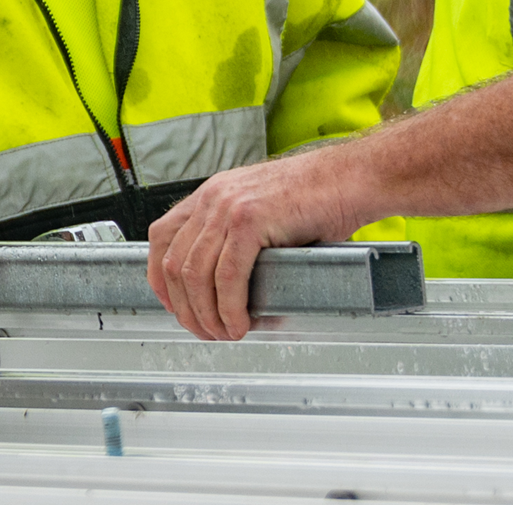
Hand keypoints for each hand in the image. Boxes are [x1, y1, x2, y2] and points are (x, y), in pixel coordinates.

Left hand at [147, 151, 361, 340]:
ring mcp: (228, 206)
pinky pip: (227, 275)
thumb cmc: (317, 199)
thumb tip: (223, 287)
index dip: (161, 280)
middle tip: (205, 332)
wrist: (351, 178)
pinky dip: (229, 307)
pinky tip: (240, 322)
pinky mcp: (251, 220)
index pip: (162, 238)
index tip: (175, 307)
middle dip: (186, 308)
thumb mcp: (261, 212)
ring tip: (225, 333)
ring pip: (196, 274)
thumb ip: (236, 238)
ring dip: (206, 314)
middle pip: (174, 263)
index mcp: (210, 194)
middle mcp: (212, 197)